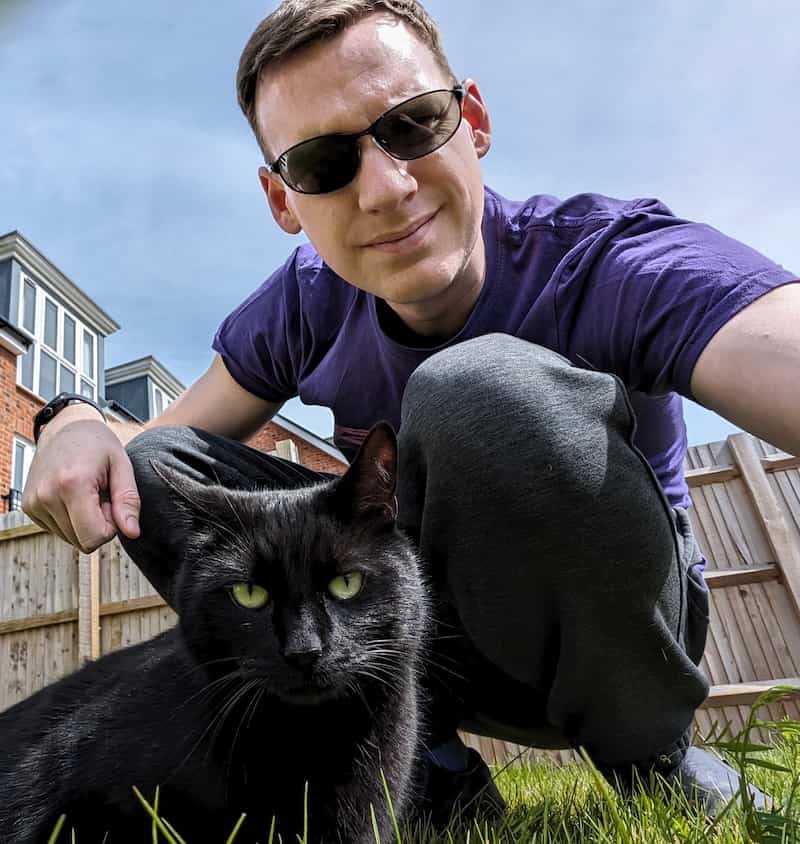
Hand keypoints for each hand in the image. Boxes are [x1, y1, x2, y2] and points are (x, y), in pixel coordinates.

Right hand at [22, 405, 141, 551]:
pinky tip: (74, 495)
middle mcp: (46, 495)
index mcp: (72, 484)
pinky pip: (58, 530)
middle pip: (82, 542)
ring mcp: (33, 502)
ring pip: (70, 539)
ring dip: (84, 521)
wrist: (67, 428)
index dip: (111, 527)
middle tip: (101, 496)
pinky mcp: (28, 506)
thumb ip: (129, 501)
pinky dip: (71, 519)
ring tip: (87, 493)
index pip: (94, 537)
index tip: (112, 503)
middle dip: (98, 524)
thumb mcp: (123, 466)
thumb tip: (132, 533)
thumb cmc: (99, 445)